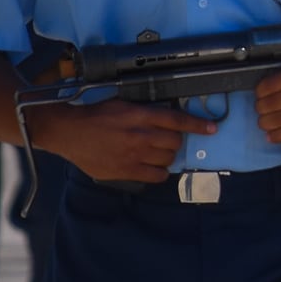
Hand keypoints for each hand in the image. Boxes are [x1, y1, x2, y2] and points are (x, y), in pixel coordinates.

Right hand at [31, 99, 214, 184]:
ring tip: (156, 153)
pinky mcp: (126, 170)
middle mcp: (141, 135)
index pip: (177, 120)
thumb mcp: (123, 105)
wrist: (68, 132)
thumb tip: (168, 119)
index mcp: (140, 115)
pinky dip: (159, 172)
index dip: (198, 125)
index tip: (212, 129)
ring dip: (167, 156)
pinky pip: (156, 176)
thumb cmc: (96, 116)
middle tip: (165, 141)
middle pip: (175, 142)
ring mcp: (134, 154)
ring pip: (168, 159)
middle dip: (174, 142)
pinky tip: (152, 167)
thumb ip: (146, 112)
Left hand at [254, 58, 280, 143]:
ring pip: (278, 120)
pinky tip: (273, 136)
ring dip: (266, 124)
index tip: (259, 96)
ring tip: (265, 124)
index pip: (269, 85)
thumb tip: (275, 84)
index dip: (259, 93)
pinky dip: (279, 136)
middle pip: (270, 104)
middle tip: (261, 111)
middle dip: (261, 110)